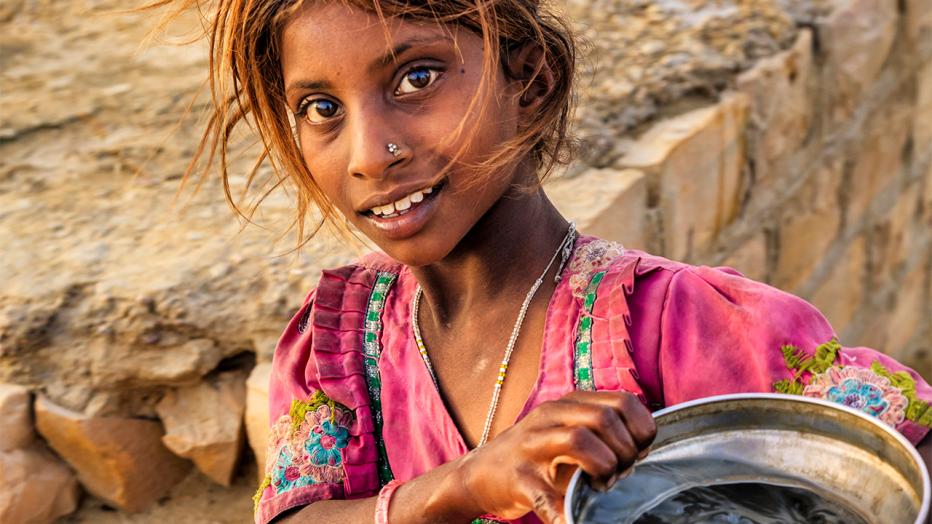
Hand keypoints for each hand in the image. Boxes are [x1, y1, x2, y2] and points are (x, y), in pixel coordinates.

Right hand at [454, 391, 655, 523]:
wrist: (480, 474)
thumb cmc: (537, 457)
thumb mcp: (567, 430)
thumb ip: (601, 429)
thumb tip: (647, 444)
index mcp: (568, 404)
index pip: (621, 401)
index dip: (641, 428)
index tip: (641, 452)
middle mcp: (549, 416)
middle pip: (603, 418)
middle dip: (625, 450)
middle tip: (623, 473)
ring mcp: (531, 445)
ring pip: (578, 439)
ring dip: (603, 466)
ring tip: (603, 485)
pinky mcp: (518, 478)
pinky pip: (546, 495)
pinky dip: (564, 511)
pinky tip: (572, 520)